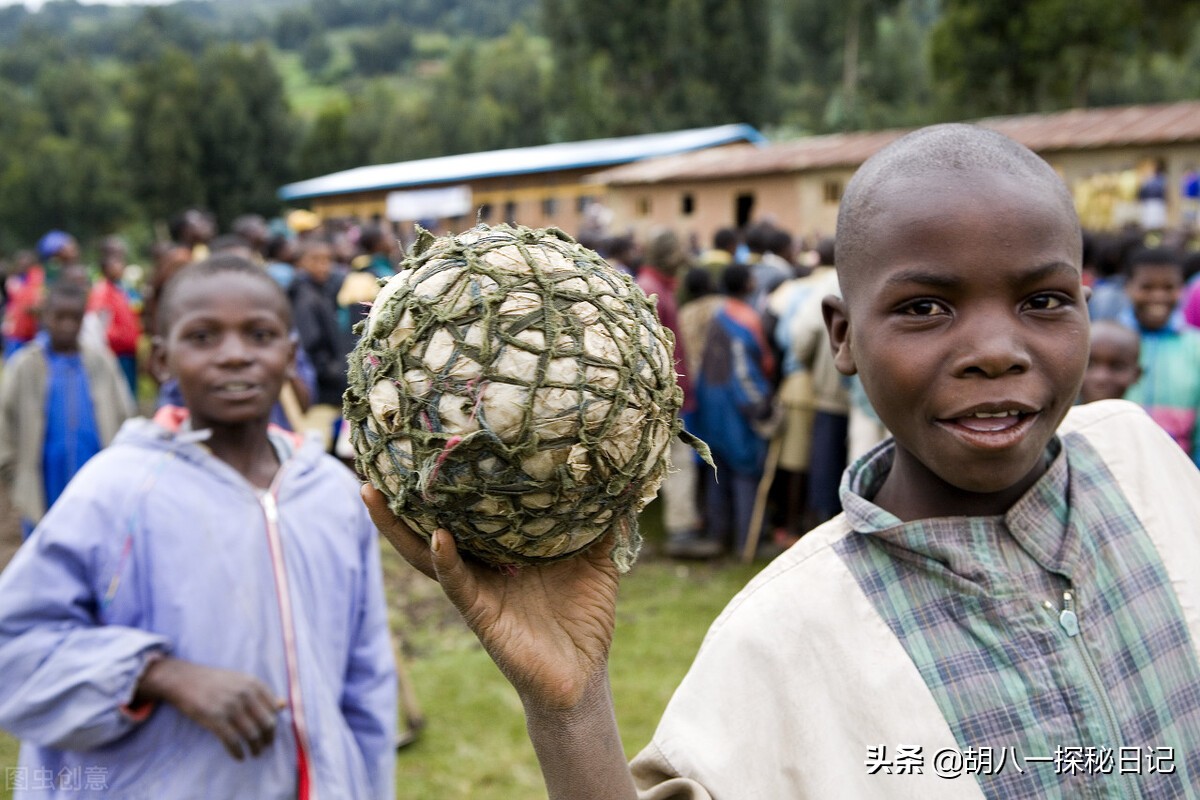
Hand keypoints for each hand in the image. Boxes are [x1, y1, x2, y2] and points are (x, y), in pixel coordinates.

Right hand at [135, 658, 285, 759]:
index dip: (274, 724)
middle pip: (266, 723)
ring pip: (252, 735)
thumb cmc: (214, 681)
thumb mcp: (241, 680)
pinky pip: (232, 741)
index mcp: (253, 683)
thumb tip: (283, 705)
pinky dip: (238, 752)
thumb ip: (262, 693)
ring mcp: (230, 707)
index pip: (273, 709)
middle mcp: (245, 694)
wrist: (184, 679)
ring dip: (255, 748)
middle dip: (268, 739)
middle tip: (265, 747)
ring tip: (255, 753)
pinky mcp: (215, 719)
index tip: (270, 733)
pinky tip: (240, 757)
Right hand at [362, 485, 620, 711]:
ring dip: (396, 527)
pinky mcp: (480, 614)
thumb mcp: (596, 561)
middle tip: (375, 463)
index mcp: (503, 549)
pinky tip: (436, 537)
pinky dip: (445, 560)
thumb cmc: (584, 618)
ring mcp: (475, 588)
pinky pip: (457, 584)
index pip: (467, 510)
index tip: (427, 444)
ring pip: (426, 552)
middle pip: (431, 524)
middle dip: (399, 499)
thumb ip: (599, 524)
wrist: (584, 677)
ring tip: (373, 493)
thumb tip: (618, 478)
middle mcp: (481, 565)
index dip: (446, 482)